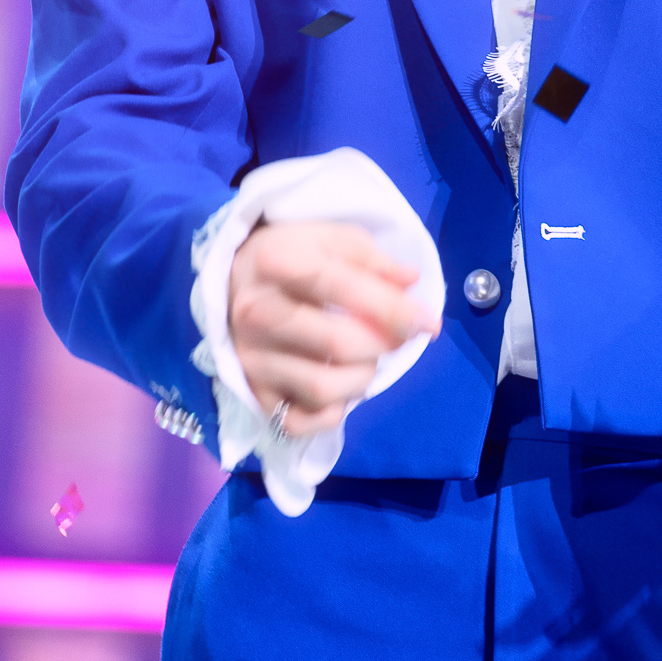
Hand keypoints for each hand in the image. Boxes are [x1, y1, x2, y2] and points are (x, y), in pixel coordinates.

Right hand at [229, 220, 439, 438]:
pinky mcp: (250, 390)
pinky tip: (338, 390)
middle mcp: (255, 311)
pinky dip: (330, 414)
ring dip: (361, 379)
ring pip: (324, 388)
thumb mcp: (331, 238)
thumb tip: (411, 282)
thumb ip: (373, 259)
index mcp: (275, 262)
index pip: (343, 288)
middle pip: (338, 344)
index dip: (393, 309)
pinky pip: (298, 422)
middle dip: (383, 345)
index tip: (428, 322)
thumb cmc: (293, 255)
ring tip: (364, 359)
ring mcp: (250, 356)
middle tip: (394, 338)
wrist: (233, 279)